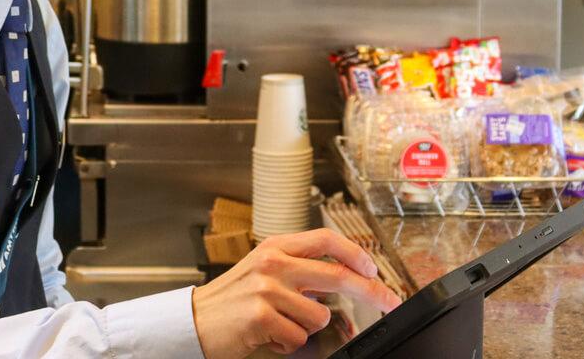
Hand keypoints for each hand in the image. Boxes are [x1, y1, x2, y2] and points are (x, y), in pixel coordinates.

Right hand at [191, 228, 401, 358]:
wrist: (195, 320)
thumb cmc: (233, 299)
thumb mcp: (263, 270)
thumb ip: (298, 269)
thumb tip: (343, 278)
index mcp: (275, 247)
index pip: (326, 240)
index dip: (356, 253)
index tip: (374, 268)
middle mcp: (273, 263)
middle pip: (337, 274)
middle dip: (371, 291)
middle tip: (389, 302)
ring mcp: (267, 289)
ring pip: (320, 315)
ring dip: (306, 328)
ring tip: (280, 324)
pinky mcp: (262, 316)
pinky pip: (299, 337)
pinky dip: (288, 344)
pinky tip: (268, 335)